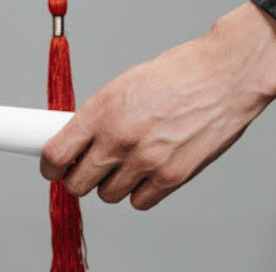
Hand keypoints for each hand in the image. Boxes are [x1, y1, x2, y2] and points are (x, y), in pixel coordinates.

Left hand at [40, 2, 275, 209]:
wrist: (226, 75)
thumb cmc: (181, 73)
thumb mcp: (126, 83)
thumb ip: (99, 114)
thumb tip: (77, 137)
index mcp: (103, 109)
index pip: (55, 155)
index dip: (49, 167)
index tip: (52, 167)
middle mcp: (120, 137)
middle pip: (76, 184)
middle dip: (78, 178)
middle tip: (88, 168)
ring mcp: (146, 161)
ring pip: (108, 195)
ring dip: (112, 184)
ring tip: (129, 162)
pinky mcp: (173, 177)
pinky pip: (140, 202)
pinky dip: (142, 191)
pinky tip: (150, 170)